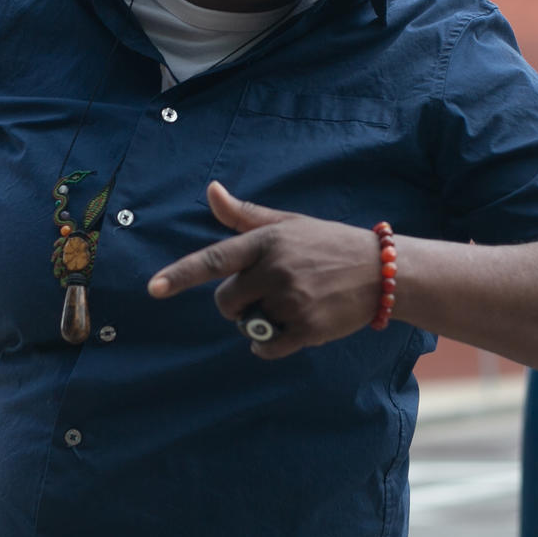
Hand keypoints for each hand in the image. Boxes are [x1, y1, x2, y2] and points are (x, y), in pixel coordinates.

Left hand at [147, 181, 383, 358]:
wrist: (383, 271)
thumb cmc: (329, 244)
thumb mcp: (288, 224)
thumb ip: (244, 215)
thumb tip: (210, 190)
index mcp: (267, 241)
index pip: (214, 259)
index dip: (181, 274)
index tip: (153, 288)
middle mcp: (276, 269)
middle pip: (225, 301)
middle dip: (236, 303)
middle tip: (265, 293)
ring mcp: (292, 300)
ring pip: (247, 324)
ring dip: (259, 321)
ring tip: (291, 304)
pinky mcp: (307, 327)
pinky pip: (266, 346)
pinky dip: (269, 343)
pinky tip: (290, 329)